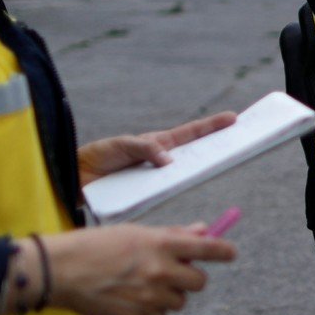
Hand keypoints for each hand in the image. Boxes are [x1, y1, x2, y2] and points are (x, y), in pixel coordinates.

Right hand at [40, 224, 236, 314]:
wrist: (61, 270)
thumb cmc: (97, 245)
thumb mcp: (136, 232)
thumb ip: (172, 234)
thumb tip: (202, 230)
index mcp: (161, 244)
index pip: (207, 248)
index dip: (224, 251)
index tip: (231, 253)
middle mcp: (159, 270)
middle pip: (199, 281)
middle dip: (191, 277)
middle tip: (175, 270)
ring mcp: (148, 296)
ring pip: (179, 301)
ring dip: (169, 294)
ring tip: (144, 283)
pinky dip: (152, 309)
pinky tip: (133, 297)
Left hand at [77, 111, 236, 185]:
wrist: (76, 180)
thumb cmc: (98, 157)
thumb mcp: (121, 146)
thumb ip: (144, 149)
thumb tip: (169, 162)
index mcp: (158, 143)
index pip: (191, 133)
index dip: (212, 126)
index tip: (233, 118)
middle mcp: (162, 161)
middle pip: (196, 154)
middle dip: (217, 147)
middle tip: (238, 144)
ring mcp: (157, 179)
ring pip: (185, 176)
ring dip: (200, 173)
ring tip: (219, 167)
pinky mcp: (149, 196)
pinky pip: (167, 194)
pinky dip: (178, 193)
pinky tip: (188, 190)